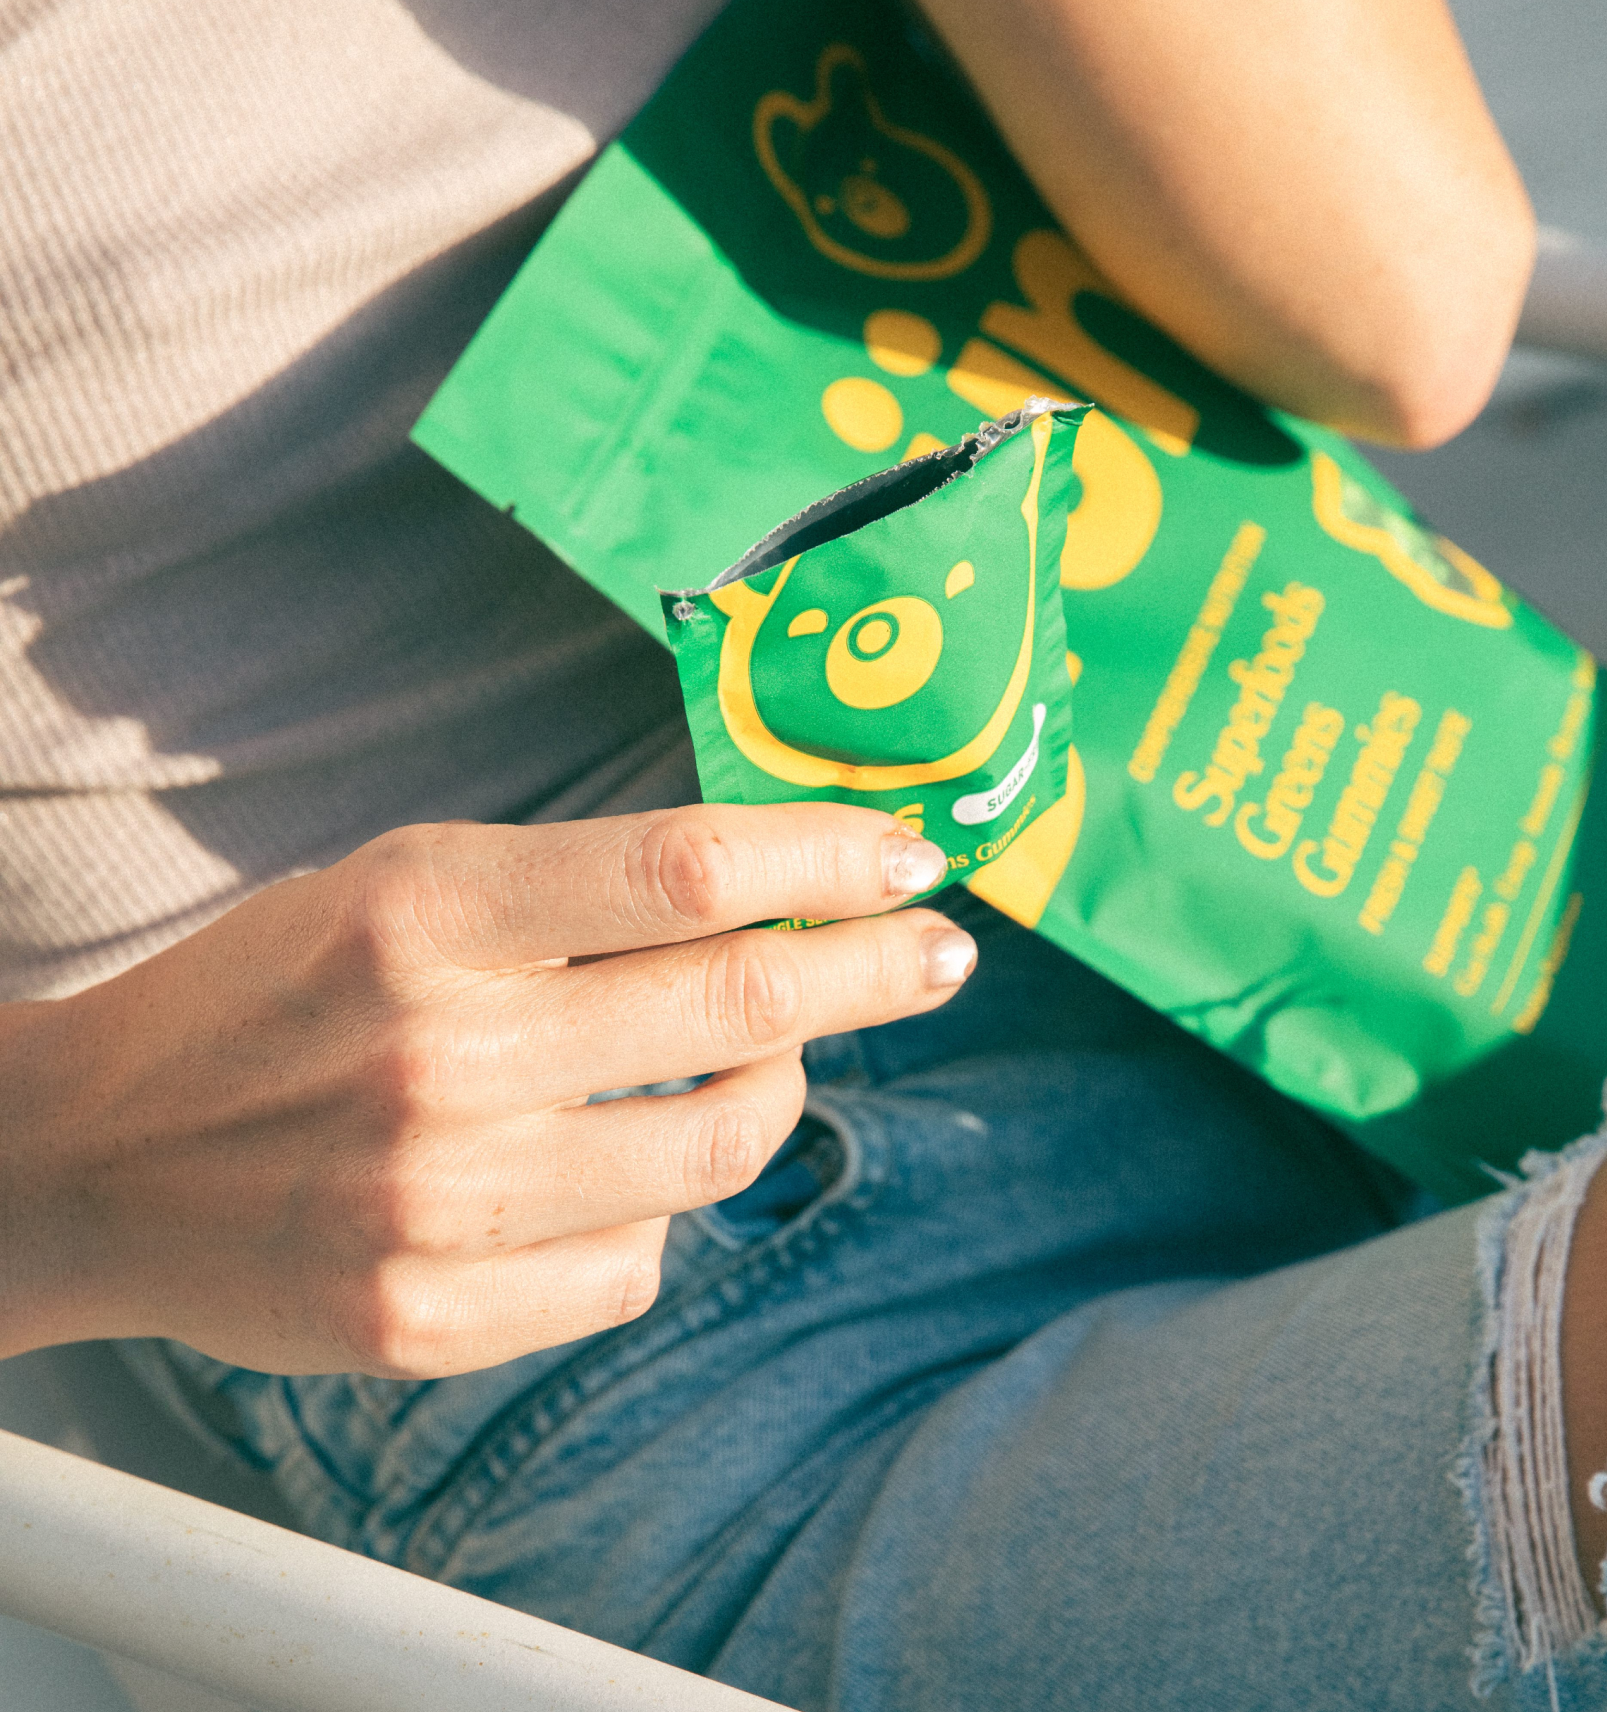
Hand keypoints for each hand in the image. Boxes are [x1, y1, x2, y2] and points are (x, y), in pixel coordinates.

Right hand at [0, 806, 969, 1376]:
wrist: (97, 1154)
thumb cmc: (282, 989)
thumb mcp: (411, 885)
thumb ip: (582, 890)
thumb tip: (785, 888)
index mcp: (430, 911)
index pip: (688, 869)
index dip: (829, 862)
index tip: (912, 858)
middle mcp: (440, 1054)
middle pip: (739, 1009)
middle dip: (878, 972)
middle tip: (937, 954)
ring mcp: (437, 1204)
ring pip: (719, 1153)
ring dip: (776, 1094)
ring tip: (765, 1062)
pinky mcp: (428, 1319)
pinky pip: (636, 1268)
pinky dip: (657, 1214)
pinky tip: (613, 1173)